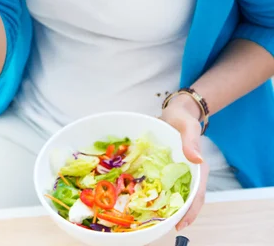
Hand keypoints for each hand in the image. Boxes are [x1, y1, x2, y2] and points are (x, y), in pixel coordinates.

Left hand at [160, 94, 208, 230]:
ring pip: (172, 195)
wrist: (174, 111)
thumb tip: (198, 159)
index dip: (190, 212)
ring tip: (149, 219)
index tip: (180, 225)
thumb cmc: (182, 117)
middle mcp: (188, 174)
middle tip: (160, 227)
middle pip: (185, 200)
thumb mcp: (187, 125)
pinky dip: (153, 193)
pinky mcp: (165, 170)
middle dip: (175, 215)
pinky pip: (160, 184)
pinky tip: (141, 199)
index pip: (197, 195)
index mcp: (198, 168)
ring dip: (164, 207)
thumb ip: (191, 140)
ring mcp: (176, 173)